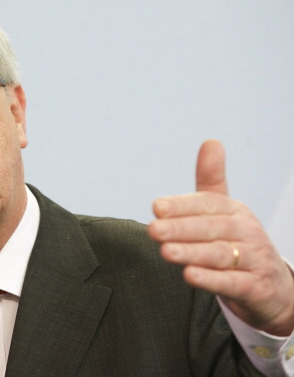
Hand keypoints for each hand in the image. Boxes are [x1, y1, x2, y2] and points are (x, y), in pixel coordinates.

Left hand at [148, 139, 293, 335]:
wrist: (273, 286)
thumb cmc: (238, 242)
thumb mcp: (225, 211)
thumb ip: (212, 180)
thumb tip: (211, 141)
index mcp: (234, 210)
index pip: (207, 204)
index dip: (181, 206)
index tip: (156, 207)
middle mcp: (245, 231)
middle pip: (210, 228)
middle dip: (180, 229)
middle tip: (153, 230)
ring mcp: (253, 259)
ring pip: (219, 254)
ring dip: (191, 253)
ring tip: (165, 252)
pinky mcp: (255, 286)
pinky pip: (232, 282)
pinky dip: (210, 280)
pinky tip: (188, 275)